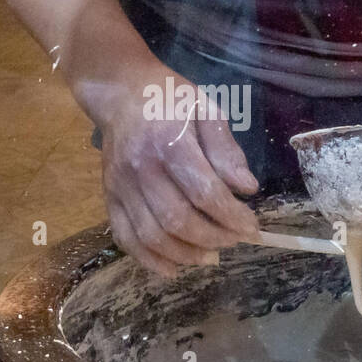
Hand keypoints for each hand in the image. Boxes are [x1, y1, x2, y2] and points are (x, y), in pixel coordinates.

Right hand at [96, 66, 259, 276]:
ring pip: (152, 235)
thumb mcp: (207, 110)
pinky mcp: (109, 196)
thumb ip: (227, 150)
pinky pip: (124, 237)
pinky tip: (174, 269)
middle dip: (214, 238)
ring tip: (212, 256)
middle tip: (236, 240)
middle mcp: (141, 168)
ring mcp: (120, 185)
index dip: (232, 217)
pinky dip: (148, 259)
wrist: (120, 92)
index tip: (252, 227)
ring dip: (186, 254)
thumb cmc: (171, 100)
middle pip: (178, 220)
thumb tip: (247, 188)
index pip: (204, 193)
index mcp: (169, 144)